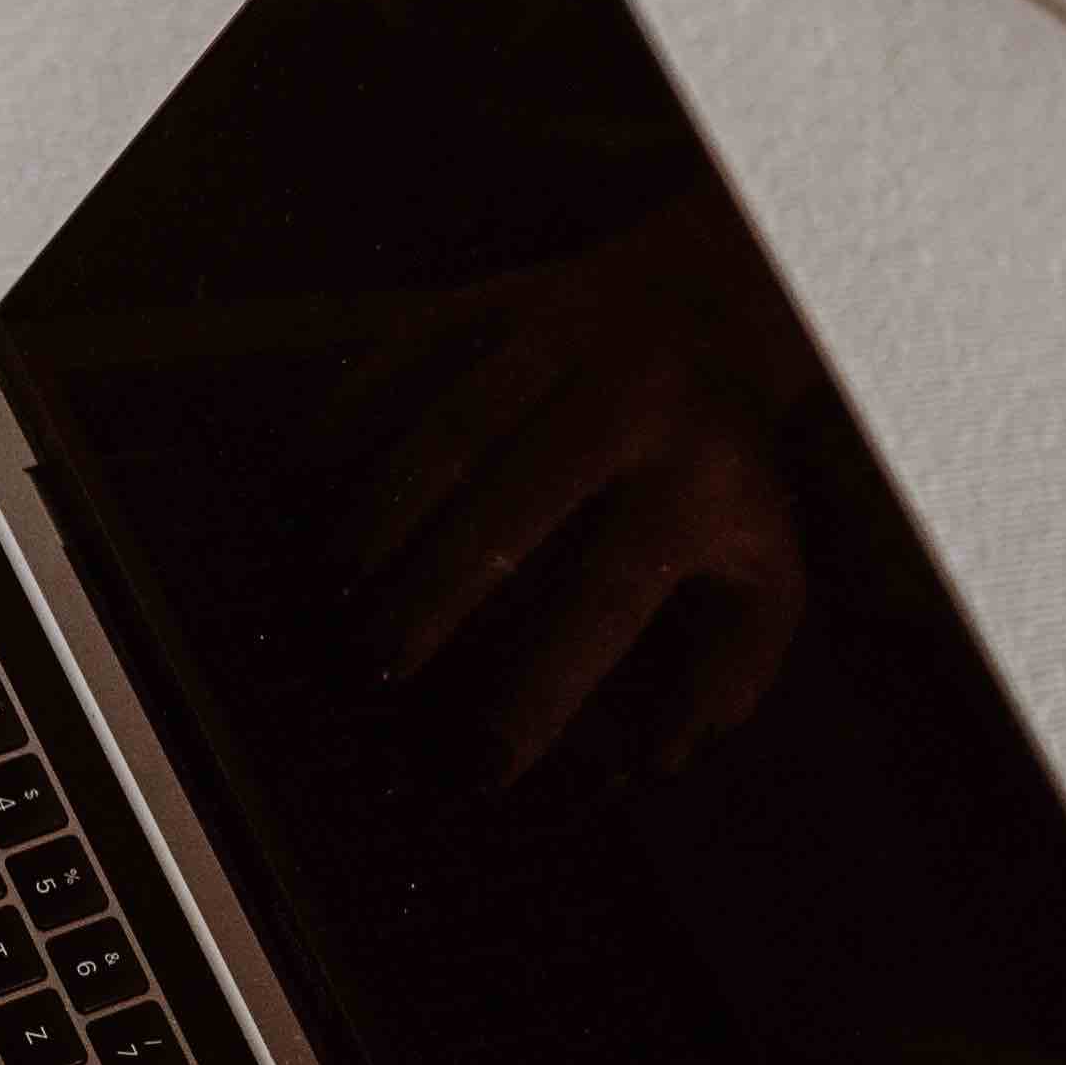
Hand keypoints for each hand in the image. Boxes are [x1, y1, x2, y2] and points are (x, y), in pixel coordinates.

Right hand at [348, 195, 820, 784]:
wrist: (716, 298)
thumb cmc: (723, 463)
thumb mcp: (765, 560)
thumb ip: (733, 664)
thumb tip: (664, 759)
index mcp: (700, 473)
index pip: (609, 595)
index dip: (542, 686)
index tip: (481, 766)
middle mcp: (635, 397)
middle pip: (514, 504)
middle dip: (433, 596)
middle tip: (373, 672)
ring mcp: (561, 336)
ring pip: (452, 428)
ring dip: (378, 516)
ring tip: (325, 592)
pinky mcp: (498, 298)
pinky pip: (407, 362)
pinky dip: (347, 423)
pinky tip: (300, 488)